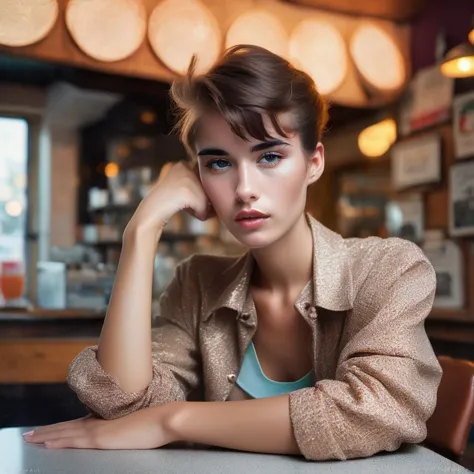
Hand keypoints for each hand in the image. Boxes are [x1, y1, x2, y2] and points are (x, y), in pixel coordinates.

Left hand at [23, 404, 178, 449]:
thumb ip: (121, 429)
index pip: (77, 425)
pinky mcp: (101, 438)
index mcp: (106, 421)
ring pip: (66, 432)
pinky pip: (74, 439)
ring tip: (30, 438)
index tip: (47, 431)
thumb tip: (117, 433)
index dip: (61, 428)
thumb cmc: (155, 423)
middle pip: (67, 427)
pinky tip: (47, 443)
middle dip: (46, 432)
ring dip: (46, 435)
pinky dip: (59, 440)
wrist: (164, 419)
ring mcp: (99, 430)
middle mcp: (99, 423)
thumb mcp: (135, 426)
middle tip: (28, 435)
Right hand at [125, 161, 214, 236]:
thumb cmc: (171, 204)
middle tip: (190, 205)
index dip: (204, 193)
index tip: (191, 197)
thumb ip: (203, 189)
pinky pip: (204, 208)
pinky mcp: (188, 190)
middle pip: (209, 188)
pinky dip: (199, 213)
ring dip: (202, 207)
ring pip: (207, 198)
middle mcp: (186, 166)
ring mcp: (187, 178)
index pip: (207, 179)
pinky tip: (186, 212)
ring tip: (187, 208)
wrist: (151, 213)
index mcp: (184, 163)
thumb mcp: (187, 191)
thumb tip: (226, 195)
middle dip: (204, 200)